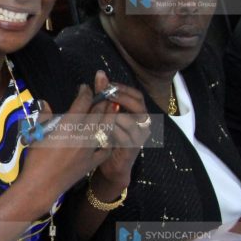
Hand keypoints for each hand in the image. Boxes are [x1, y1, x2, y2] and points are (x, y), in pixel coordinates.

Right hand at [16, 84, 111, 211]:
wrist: (41, 185)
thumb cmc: (35, 160)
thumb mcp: (37, 135)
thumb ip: (44, 117)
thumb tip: (44, 103)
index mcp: (67, 126)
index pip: (82, 103)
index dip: (85, 92)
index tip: (85, 88)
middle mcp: (81, 135)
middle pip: (97, 112)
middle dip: (101, 100)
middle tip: (104, 92)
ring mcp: (89, 149)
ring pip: (105, 128)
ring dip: (110, 116)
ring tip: (113, 107)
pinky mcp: (92, 162)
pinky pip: (106, 149)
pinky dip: (110, 141)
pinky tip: (111, 135)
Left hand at [88, 71, 150, 196]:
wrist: (110, 166)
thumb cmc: (107, 138)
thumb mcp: (104, 115)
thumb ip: (103, 96)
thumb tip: (99, 75)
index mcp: (136, 114)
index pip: (137, 95)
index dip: (124, 89)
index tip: (108, 85)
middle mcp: (141, 124)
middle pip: (139, 105)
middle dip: (122, 99)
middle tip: (106, 96)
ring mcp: (138, 137)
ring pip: (134, 121)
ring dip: (118, 115)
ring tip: (104, 111)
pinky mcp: (132, 149)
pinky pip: (127, 138)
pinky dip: (115, 131)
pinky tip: (104, 128)